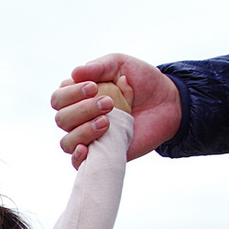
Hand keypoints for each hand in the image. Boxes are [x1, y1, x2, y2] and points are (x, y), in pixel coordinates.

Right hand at [51, 53, 181, 167]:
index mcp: (78, 97)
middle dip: (82, 110)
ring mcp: (88, 138)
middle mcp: (78, 119)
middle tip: (109, 103)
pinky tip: (87, 149)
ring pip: (67, 141)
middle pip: (62, 119)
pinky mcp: (100, 154)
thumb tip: (75, 74)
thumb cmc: (142, 82)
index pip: (59, 99)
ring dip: (83, 131)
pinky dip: (78, 157)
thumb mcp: (121, 65)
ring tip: (107, 122)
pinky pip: (77, 163)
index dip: (71, 94)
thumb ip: (99, 67)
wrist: (169, 103)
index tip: (94, 87)